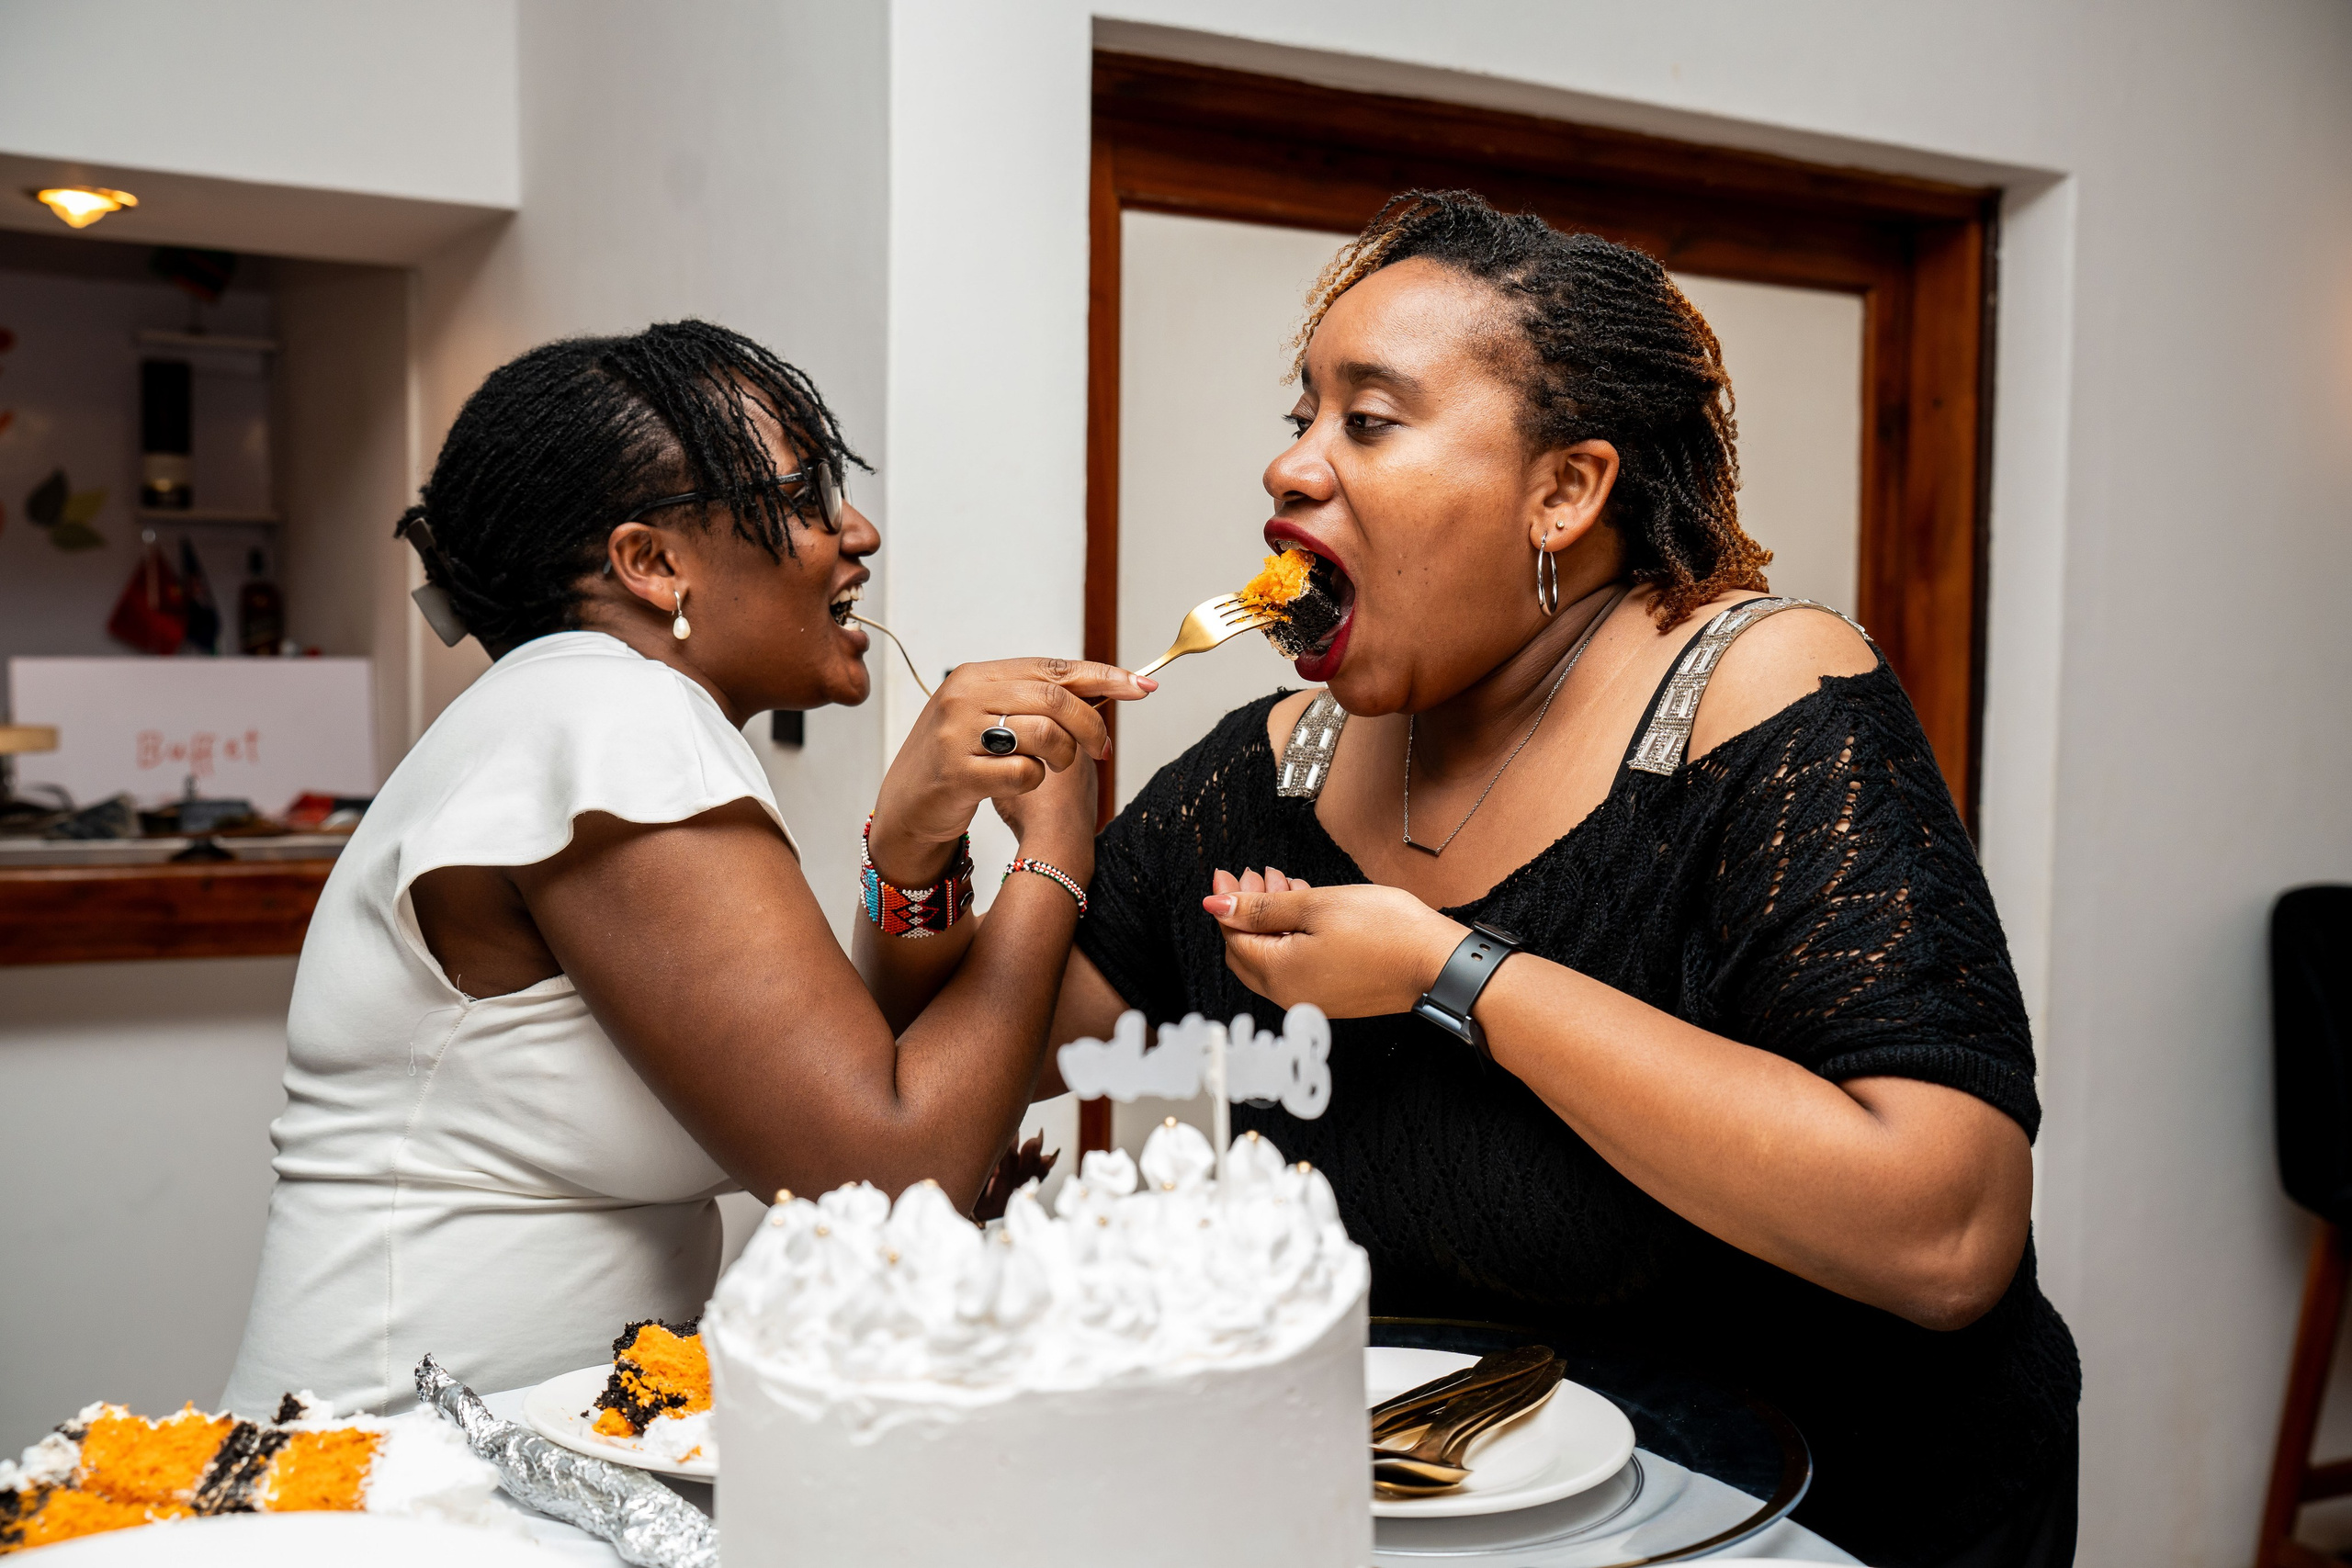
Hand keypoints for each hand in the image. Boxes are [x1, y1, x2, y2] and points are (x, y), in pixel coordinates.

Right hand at [870, 657, 1151, 884]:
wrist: (906, 807)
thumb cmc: (958, 760)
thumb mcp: (989, 716)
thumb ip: (1035, 699)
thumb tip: (1108, 687)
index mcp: (975, 675)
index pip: (1054, 668)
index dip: (1104, 677)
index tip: (1143, 688)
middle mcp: (963, 695)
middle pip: (1056, 699)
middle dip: (1090, 725)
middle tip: (1101, 750)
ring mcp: (957, 733)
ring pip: (1044, 734)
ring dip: (1061, 757)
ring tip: (1051, 768)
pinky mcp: (957, 773)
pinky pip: (1023, 773)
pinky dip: (1033, 782)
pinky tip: (1018, 785)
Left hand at [1202, 869, 1463, 1016]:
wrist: (1438, 963)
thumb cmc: (1385, 932)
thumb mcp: (1315, 905)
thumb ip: (1262, 908)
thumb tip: (1216, 907)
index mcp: (1278, 974)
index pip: (1233, 938)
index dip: (1227, 903)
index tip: (1227, 874)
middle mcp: (1290, 995)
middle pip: (1247, 952)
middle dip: (1245, 913)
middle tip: (1253, 877)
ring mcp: (1313, 999)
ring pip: (1274, 957)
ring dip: (1271, 921)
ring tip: (1282, 885)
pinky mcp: (1334, 996)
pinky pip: (1297, 966)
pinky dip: (1292, 937)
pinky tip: (1306, 910)